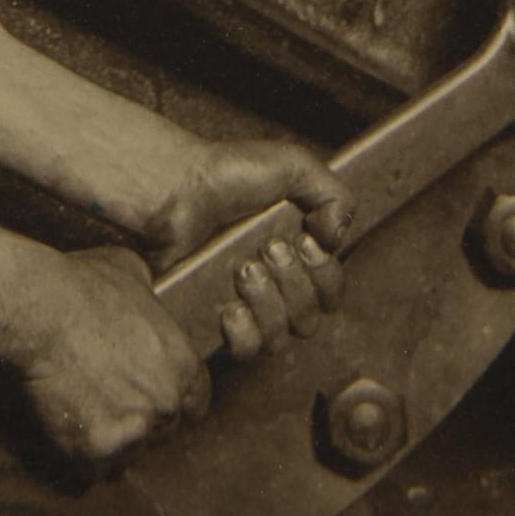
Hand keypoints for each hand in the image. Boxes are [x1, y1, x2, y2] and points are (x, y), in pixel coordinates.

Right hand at [15, 246, 212, 471]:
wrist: (38, 310)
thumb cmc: (80, 285)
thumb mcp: (129, 271)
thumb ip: (149, 298)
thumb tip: (147, 297)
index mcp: (182, 365)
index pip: (197, 400)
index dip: (174, 398)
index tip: (152, 397)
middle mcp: (165, 405)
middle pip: (163, 429)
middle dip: (140, 420)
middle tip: (108, 403)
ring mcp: (132, 432)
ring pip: (130, 453)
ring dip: (113, 442)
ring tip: (84, 416)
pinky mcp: (95, 451)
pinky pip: (93, 469)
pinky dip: (80, 456)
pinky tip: (66, 429)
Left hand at [132, 132, 353, 368]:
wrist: (175, 188)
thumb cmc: (225, 173)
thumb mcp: (291, 165)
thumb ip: (333, 193)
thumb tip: (339, 235)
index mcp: (295, 255)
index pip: (332, 291)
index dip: (326, 274)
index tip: (306, 241)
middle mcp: (273, 285)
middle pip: (311, 318)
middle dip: (295, 283)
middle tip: (268, 248)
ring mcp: (242, 305)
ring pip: (281, 336)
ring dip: (268, 302)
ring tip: (243, 269)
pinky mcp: (211, 319)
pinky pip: (244, 350)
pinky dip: (244, 332)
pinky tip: (230, 304)